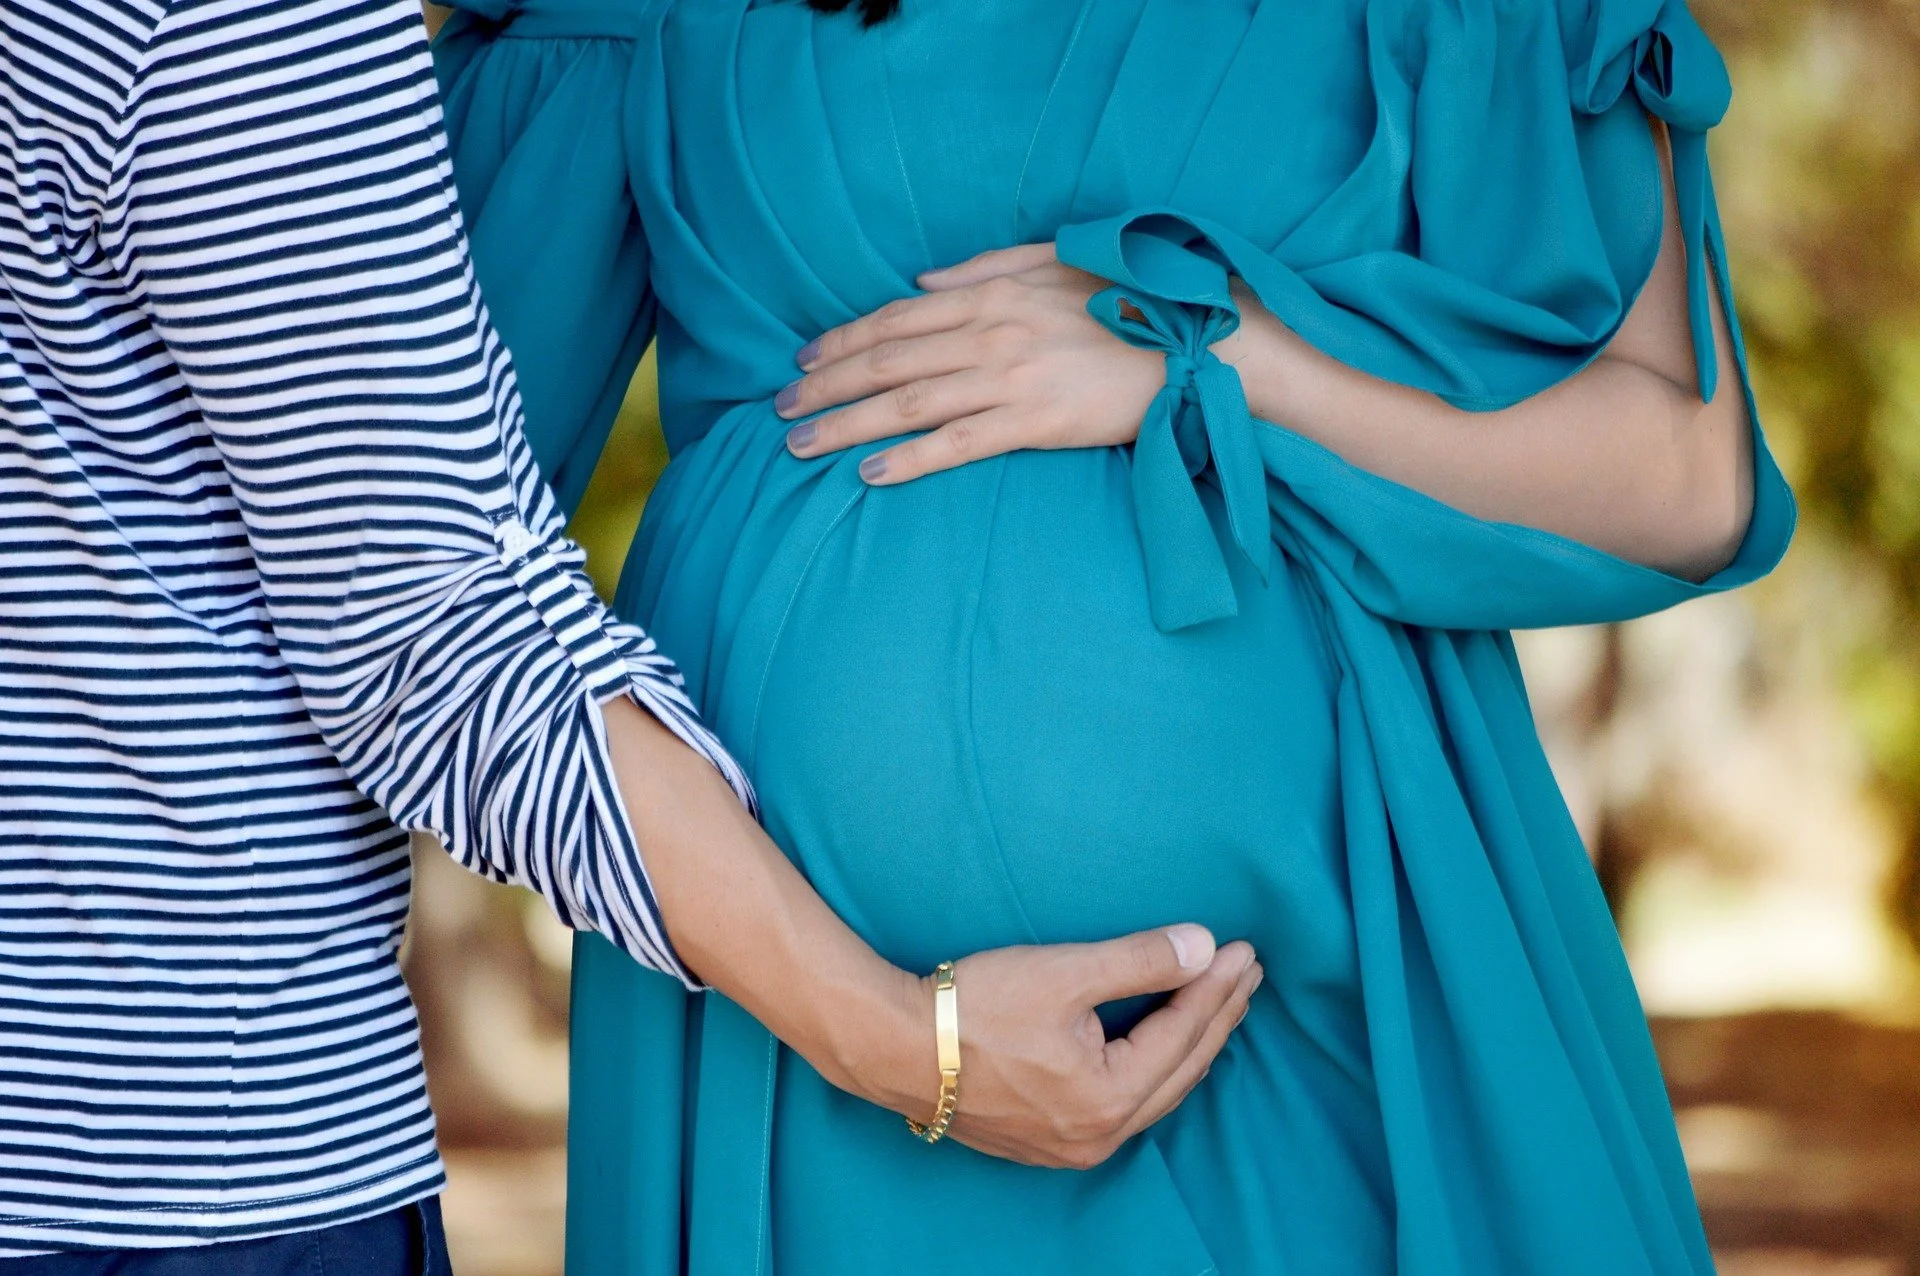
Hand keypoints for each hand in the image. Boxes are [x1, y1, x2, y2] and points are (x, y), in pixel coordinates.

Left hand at [777, 243, 1166, 483]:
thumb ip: (983, 269)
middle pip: (886, 361)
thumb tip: (920, 283)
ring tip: (800, 445)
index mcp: (993, 293)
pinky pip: (958, 443)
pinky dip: (909, 459)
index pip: (896, 317)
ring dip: (846, 424)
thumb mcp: (1054, 263)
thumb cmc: (1128, 303)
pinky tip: (869, 474)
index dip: (842, 339)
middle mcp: (991, 333)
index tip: (803, 359)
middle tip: (779, 408)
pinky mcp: (1036, 422)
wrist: (1195, 344)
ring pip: (907, 403)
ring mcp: (1011, 378)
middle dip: (824, 384)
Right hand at [917, 927, 1261, 1169]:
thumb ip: (1140, 960)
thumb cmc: (974, 1006)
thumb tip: (1205, 946)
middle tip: (1247, 975)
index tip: (1245, 950)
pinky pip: (1126, 1108)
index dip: (1217, 987)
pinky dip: (1156, 1072)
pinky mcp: (1047, 1141)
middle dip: (1218, 1017)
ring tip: (1219, 1007)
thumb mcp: (1063, 972)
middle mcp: (1099, 1135)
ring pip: (1156, 1094)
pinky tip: (1163, 1052)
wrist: (895, 1047)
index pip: (1183, 1031)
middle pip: (1181, 1069)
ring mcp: (1072, 1145)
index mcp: (1109, 1095)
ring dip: (1191, 1047)